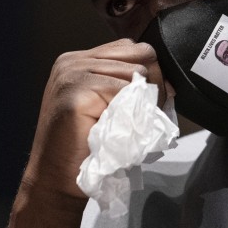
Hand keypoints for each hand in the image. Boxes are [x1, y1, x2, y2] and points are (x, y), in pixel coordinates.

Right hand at [3, 40, 165, 227]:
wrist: (58, 180)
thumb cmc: (90, 148)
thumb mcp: (111, 107)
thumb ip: (129, 86)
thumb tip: (168, 84)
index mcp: (80, 61)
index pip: (133, 48)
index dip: (152, 72)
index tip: (155, 100)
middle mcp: (73, 61)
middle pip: (140, 53)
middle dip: (154, 83)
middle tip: (147, 114)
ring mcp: (71, 74)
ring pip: (136, 72)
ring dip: (144, 100)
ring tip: (131, 123)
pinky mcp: (75, 91)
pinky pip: (123, 90)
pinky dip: (131, 110)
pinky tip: (118, 127)